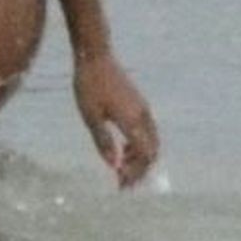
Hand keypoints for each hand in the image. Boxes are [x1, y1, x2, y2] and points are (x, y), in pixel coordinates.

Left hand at [73, 50, 159, 187]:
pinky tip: (123, 148)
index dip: (135, 173)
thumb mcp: (91, 116)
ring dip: (140, 158)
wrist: (95, 56)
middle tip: (123, 182)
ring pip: (152, 141)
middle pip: (152, 151)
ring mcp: (143, 108)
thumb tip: (114, 166)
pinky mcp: (139, 102)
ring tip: (121, 167)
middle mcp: (143, 115)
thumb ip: (104, 142)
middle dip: (140, 169)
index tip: (120, 184)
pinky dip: (140, 145)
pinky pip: (148, 131)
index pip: (144, 156)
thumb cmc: (89, 85)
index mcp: (132, 120)